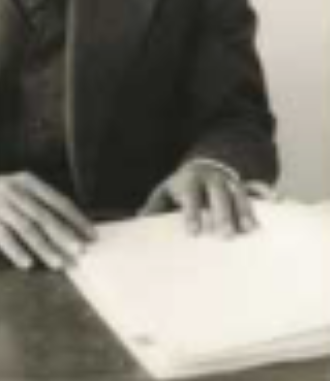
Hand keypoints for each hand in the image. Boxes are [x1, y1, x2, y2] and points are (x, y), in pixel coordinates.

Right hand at [0, 170, 96, 269]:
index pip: (58, 201)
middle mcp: (16, 191)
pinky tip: (27, 264)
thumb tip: (70, 229)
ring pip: (27, 228)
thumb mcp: (18, 189)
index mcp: (29, 182)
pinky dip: (17, 251)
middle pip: (44, 216)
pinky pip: (4, 237)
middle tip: (80, 252)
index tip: (91, 236)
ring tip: (58, 263)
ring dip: (44, 247)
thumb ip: (39, 204)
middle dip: (64, 235)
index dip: (76, 219)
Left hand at [139, 162, 257, 237]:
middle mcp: (211, 179)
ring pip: (237, 194)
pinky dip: (255, 206)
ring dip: (242, 211)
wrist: (205, 165)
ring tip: (247, 230)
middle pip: (217, 194)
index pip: (191, 195)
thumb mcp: (166, 191)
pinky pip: (250, 195)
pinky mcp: (241, 187)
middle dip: (221, 213)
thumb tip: (140, 221)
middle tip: (224, 234)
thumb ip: (155, 206)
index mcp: (190, 180)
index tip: (193, 232)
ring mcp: (228, 182)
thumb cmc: (181, 187)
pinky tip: (260, 223)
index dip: (192, 213)